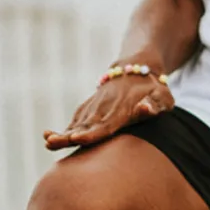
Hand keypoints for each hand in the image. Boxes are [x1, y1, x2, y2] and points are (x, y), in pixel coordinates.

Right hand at [45, 72, 172, 149]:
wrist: (137, 67)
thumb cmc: (154, 89)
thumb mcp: (162, 97)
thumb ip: (154, 106)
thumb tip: (144, 109)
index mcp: (122, 109)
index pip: (105, 125)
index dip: (91, 133)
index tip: (77, 138)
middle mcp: (105, 108)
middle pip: (85, 126)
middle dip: (68, 135)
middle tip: (51, 143)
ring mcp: (95, 107)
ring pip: (77, 123)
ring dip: (62, 132)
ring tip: (47, 141)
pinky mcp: (89, 107)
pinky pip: (76, 119)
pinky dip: (64, 128)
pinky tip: (50, 137)